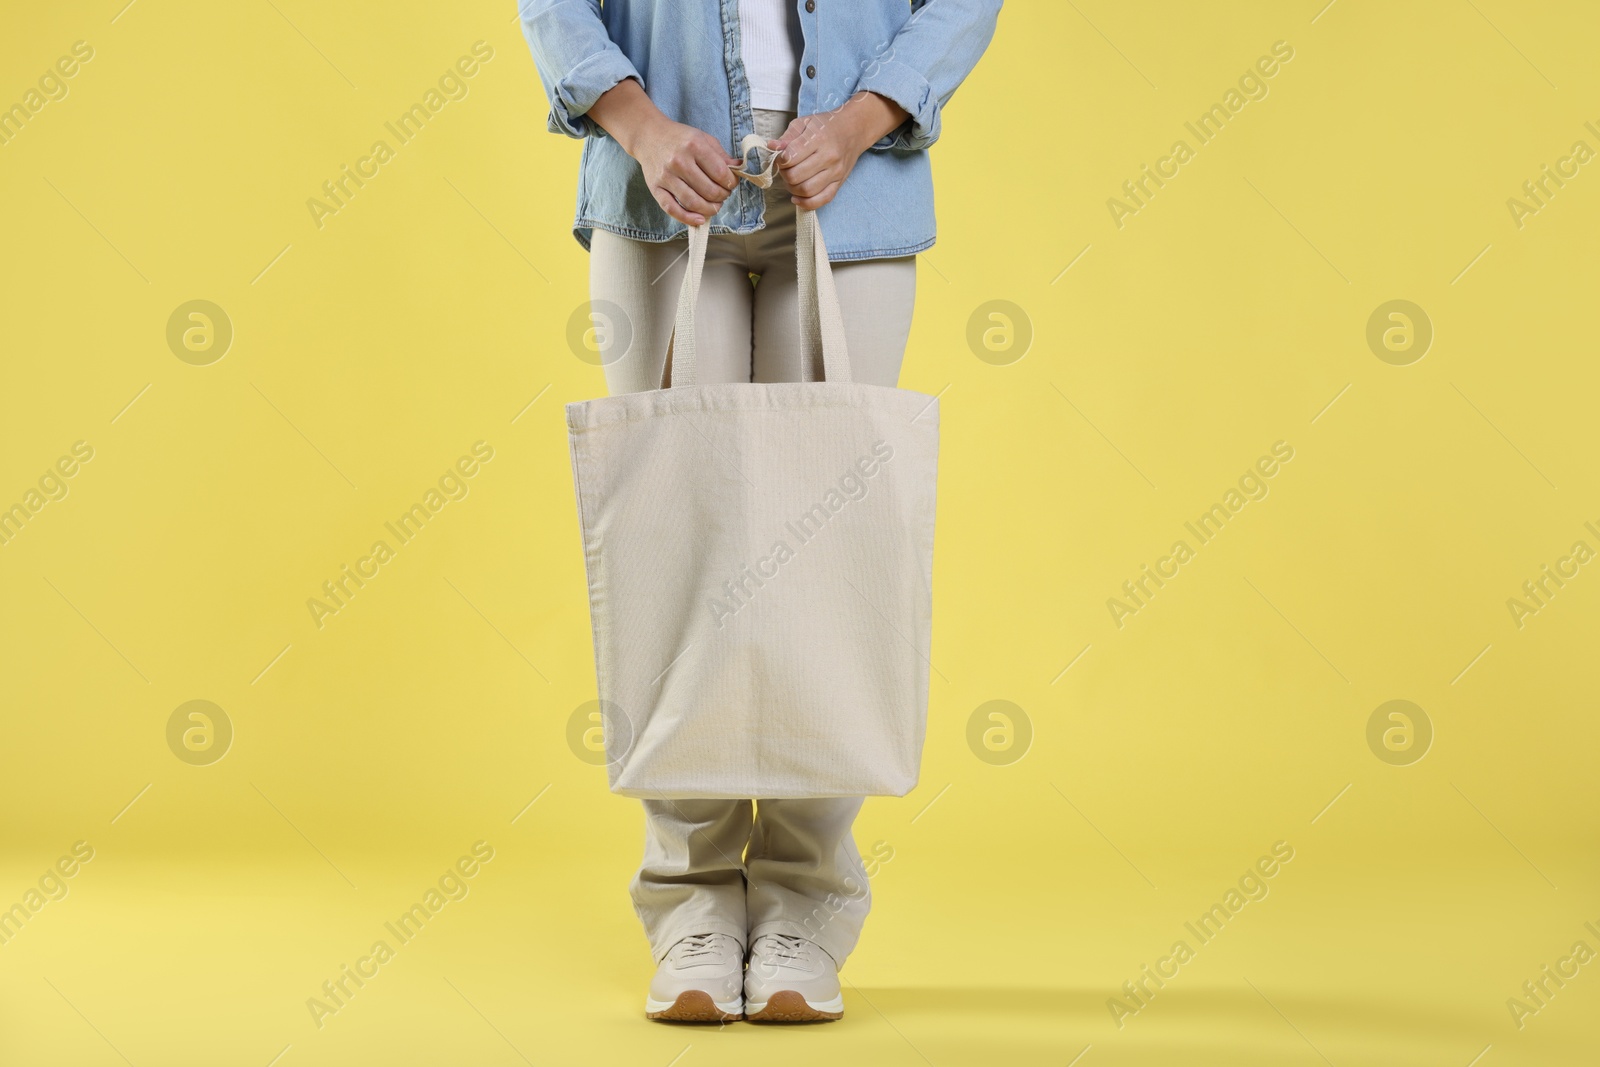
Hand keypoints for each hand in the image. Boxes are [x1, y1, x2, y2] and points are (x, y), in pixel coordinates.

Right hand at [586, 77, 741, 224]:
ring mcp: (666, 177)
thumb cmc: (679, 137)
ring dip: (710, 209)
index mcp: (694, 146)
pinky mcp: (656, 188)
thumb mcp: (703, 138)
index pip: (720, 173)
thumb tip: (740, 168)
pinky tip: (700, 220)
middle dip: (722, 196)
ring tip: (714, 205)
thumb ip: (722, 155)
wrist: (648, 135)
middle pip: (709, 191)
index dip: (731, 183)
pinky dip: (688, 218)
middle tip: (723, 194)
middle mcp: (679, 162)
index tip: (731, 183)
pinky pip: (672, 209)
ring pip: (694, 202)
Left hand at [768, 92, 909, 208]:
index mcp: (818, 138)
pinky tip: (797, 197)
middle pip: (795, 176)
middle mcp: (829, 156)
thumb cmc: (826, 126)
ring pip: (806, 190)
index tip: (780, 157)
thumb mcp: (804, 123)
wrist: (854, 130)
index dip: (779, 160)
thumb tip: (771, 147)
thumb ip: (787, 137)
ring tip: (791, 179)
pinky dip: (806, 203)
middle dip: (784, 174)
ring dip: (792, 188)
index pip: (789, 158)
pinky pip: (822, 200)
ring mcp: (835, 172)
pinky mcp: (839, 183)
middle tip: (785, 168)